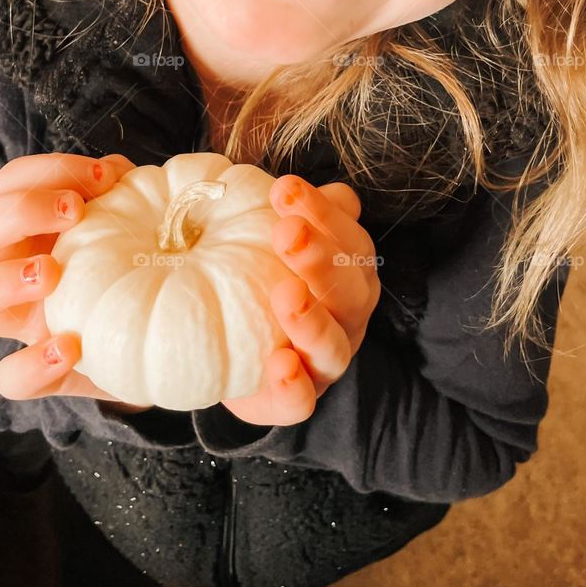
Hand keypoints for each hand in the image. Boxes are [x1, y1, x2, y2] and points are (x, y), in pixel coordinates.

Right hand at [0, 152, 150, 409]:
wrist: (177, 329)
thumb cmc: (152, 258)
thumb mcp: (142, 217)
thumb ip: (125, 190)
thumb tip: (114, 172)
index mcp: (38, 226)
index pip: (10, 183)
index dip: (44, 171)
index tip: (101, 178)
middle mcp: (18, 269)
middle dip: (16, 211)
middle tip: (72, 213)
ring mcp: (26, 322)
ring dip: (1, 280)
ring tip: (52, 273)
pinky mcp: (45, 372)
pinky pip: (9, 377)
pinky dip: (32, 364)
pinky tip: (73, 346)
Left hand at [219, 175, 381, 427]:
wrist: (236, 351)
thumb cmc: (265, 280)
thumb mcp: (281, 242)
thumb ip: (299, 214)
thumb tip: (304, 185)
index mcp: (349, 272)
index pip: (348, 238)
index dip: (322, 213)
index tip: (283, 188)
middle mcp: (347, 317)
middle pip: (349, 289)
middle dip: (320, 258)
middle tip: (285, 231)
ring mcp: (325, 362)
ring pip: (333, 346)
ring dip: (312, 321)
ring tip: (285, 295)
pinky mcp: (295, 399)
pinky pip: (302, 401)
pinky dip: (294, 386)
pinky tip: (279, 365)